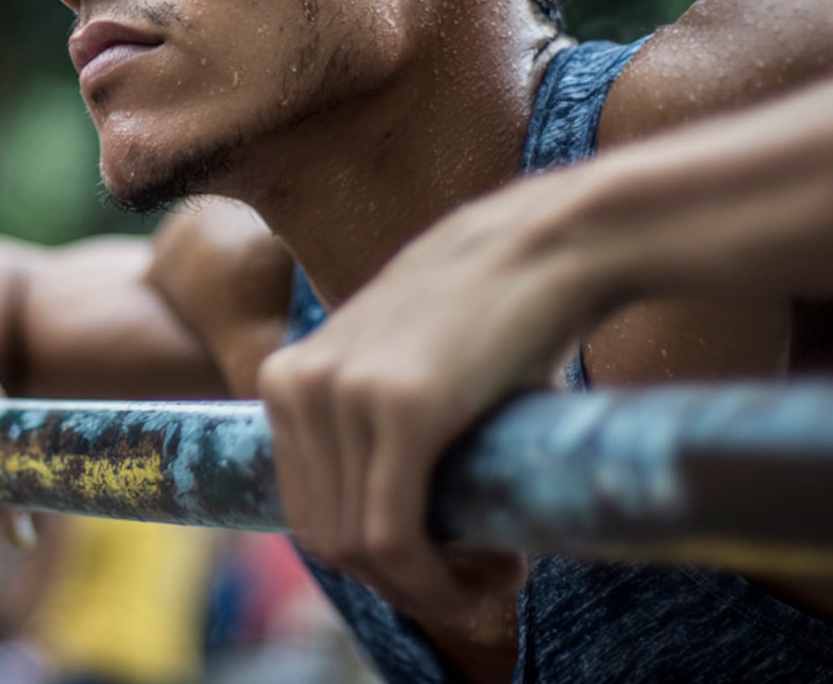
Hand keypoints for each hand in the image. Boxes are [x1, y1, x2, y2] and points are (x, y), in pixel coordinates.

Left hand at [256, 177, 612, 618]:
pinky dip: (438, 581)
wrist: (546, 244)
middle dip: (403, 583)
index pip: (307, 510)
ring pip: (360, 548)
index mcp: (285, 378)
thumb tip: (372, 527)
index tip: (441, 568)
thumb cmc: (491, 316)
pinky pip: (394, 537)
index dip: (372, 563)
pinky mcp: (401, 408)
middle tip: (482, 578)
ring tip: (501, 569)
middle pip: (328, 537)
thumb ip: (368, 424)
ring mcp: (344, 394)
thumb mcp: (400, 367)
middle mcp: (298, 385)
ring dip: (431, 587)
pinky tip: (500, 570)